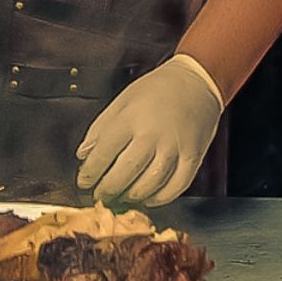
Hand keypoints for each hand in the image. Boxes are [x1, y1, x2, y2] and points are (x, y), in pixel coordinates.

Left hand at [76, 55, 223, 206]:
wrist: (198, 82)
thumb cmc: (158, 89)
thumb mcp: (122, 100)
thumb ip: (100, 128)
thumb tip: (83, 155)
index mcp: (131, 118)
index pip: (103, 154)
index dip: (89, 173)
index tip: (84, 182)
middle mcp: (153, 135)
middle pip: (124, 173)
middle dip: (108, 190)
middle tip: (101, 194)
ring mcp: (175, 148)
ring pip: (149, 184)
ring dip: (131, 196)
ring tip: (122, 196)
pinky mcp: (193, 157)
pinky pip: (175, 187)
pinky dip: (159, 198)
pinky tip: (148, 197)